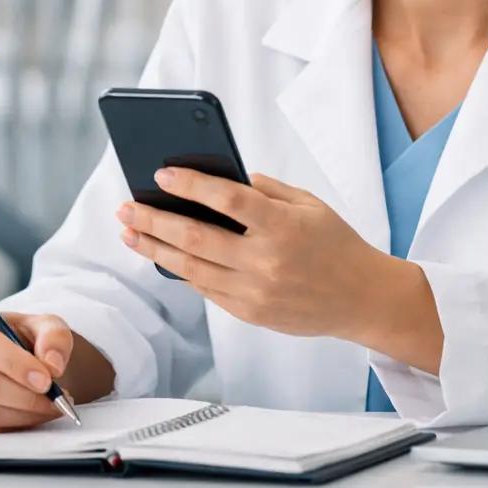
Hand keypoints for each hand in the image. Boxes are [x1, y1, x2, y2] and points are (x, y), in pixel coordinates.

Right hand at [0, 310, 77, 431]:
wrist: (13, 361)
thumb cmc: (23, 339)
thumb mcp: (44, 326)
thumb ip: (54, 337)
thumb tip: (52, 364)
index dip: (15, 364)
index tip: (46, 379)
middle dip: (24, 395)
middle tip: (55, 399)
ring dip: (22, 414)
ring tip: (50, 407)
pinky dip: (12, 426)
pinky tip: (33, 416)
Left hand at [116, 169, 440, 370]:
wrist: (362, 298)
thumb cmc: (336, 244)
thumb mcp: (309, 205)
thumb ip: (266, 191)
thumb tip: (222, 179)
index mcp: (283, 226)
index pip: (227, 200)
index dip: (191, 185)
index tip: (162, 174)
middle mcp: (266, 261)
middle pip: (195, 238)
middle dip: (153, 220)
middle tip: (126, 207)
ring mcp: (256, 292)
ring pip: (191, 268)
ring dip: (154, 249)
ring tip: (129, 233)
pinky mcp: (250, 313)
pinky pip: (206, 289)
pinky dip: (181, 271)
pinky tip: (163, 256)